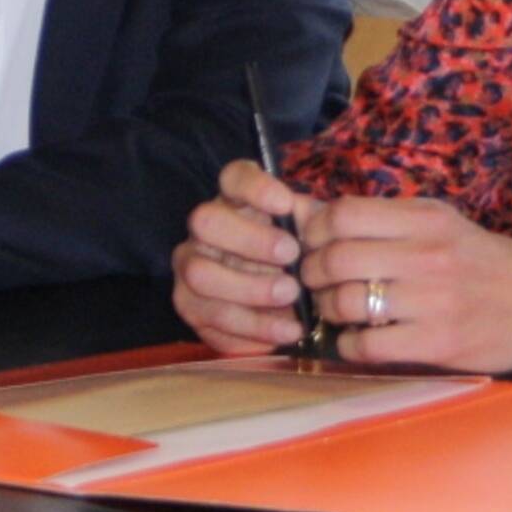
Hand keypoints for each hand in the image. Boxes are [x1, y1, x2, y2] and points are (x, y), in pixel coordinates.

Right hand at [172, 161, 316, 355]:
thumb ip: (317, 225)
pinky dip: (248, 330)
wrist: (289, 296)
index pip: (234, 177)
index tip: (285, 203)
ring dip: (249, 290)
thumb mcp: (313, 234)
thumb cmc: (300, 255)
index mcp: (236, 199)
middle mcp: (205, 228)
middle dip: (249, 240)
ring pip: (200, 275)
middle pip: (205, 221)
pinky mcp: (189, 306)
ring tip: (292, 301)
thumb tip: (322, 228)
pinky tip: (282, 333)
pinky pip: (207, 320)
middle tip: (291, 257)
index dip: (255, 187)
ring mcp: (190, 266)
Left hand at [297, 192, 511, 373]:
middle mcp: (428, 253)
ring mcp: (433, 300)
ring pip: (346, 302)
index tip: (312, 244)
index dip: (314, 230)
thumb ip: (383, 221)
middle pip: (336, 257)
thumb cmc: (487, 264)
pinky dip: (348, 346)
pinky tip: (356, 342)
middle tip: (316, 283)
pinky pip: (367, 346)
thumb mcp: (442, 226)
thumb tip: (309, 211)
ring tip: (338, 313)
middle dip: (312, 273)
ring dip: (328, 311)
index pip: (344, 213)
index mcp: (427, 218)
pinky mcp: (438, 343)